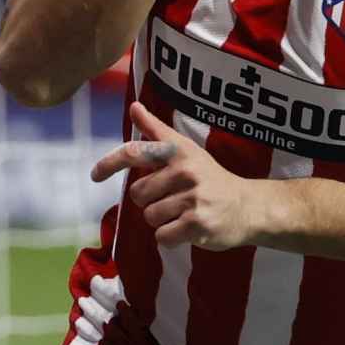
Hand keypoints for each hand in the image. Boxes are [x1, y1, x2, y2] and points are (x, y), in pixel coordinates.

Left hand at [90, 101, 261, 250]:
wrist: (249, 207)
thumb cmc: (211, 179)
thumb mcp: (187, 151)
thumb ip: (157, 131)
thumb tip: (134, 107)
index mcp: (180, 152)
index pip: (135, 152)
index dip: (110, 162)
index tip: (95, 175)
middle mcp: (186, 171)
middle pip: (138, 194)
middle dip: (150, 201)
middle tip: (176, 199)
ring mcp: (192, 198)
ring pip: (149, 216)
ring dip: (162, 220)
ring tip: (185, 213)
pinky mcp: (197, 223)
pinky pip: (162, 236)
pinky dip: (171, 238)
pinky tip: (188, 229)